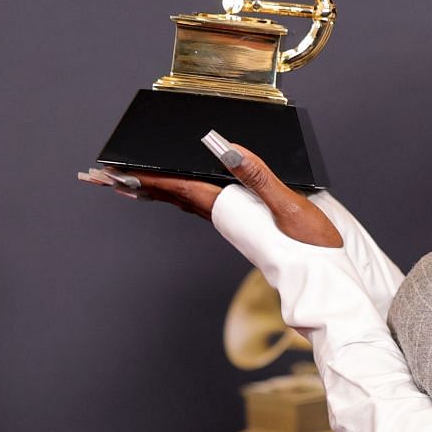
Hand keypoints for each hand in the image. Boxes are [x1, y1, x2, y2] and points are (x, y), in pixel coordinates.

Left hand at [77, 132, 343, 247]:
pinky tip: (183, 191)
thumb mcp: (290, 207)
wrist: (329, 282)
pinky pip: (204, 206)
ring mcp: (235, 225)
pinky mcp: (247, 227)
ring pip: (185, 202)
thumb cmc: (314, 248)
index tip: (113, 171)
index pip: (179, 188)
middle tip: (102, 177)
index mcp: (232, 211)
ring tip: (130, 181)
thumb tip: (225, 148)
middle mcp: (227, 219)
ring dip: (155, 189)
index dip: (145, 177)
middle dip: (137, 185)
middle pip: (172, 196)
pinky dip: (182, 194)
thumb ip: (258, 176)